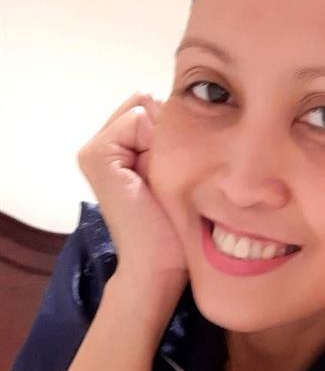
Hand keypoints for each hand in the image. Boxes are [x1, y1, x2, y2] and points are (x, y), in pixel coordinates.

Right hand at [77, 92, 187, 296]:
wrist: (158, 267)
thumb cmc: (176, 230)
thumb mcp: (180, 176)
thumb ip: (173, 140)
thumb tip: (182, 104)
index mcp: (120, 151)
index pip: (153, 108)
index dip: (177, 132)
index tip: (183, 171)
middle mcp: (102, 146)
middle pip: (148, 105)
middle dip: (170, 132)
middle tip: (173, 178)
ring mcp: (95, 149)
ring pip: (144, 109)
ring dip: (166, 139)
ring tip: (164, 179)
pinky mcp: (98, 156)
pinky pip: (137, 118)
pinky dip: (156, 141)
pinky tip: (155, 177)